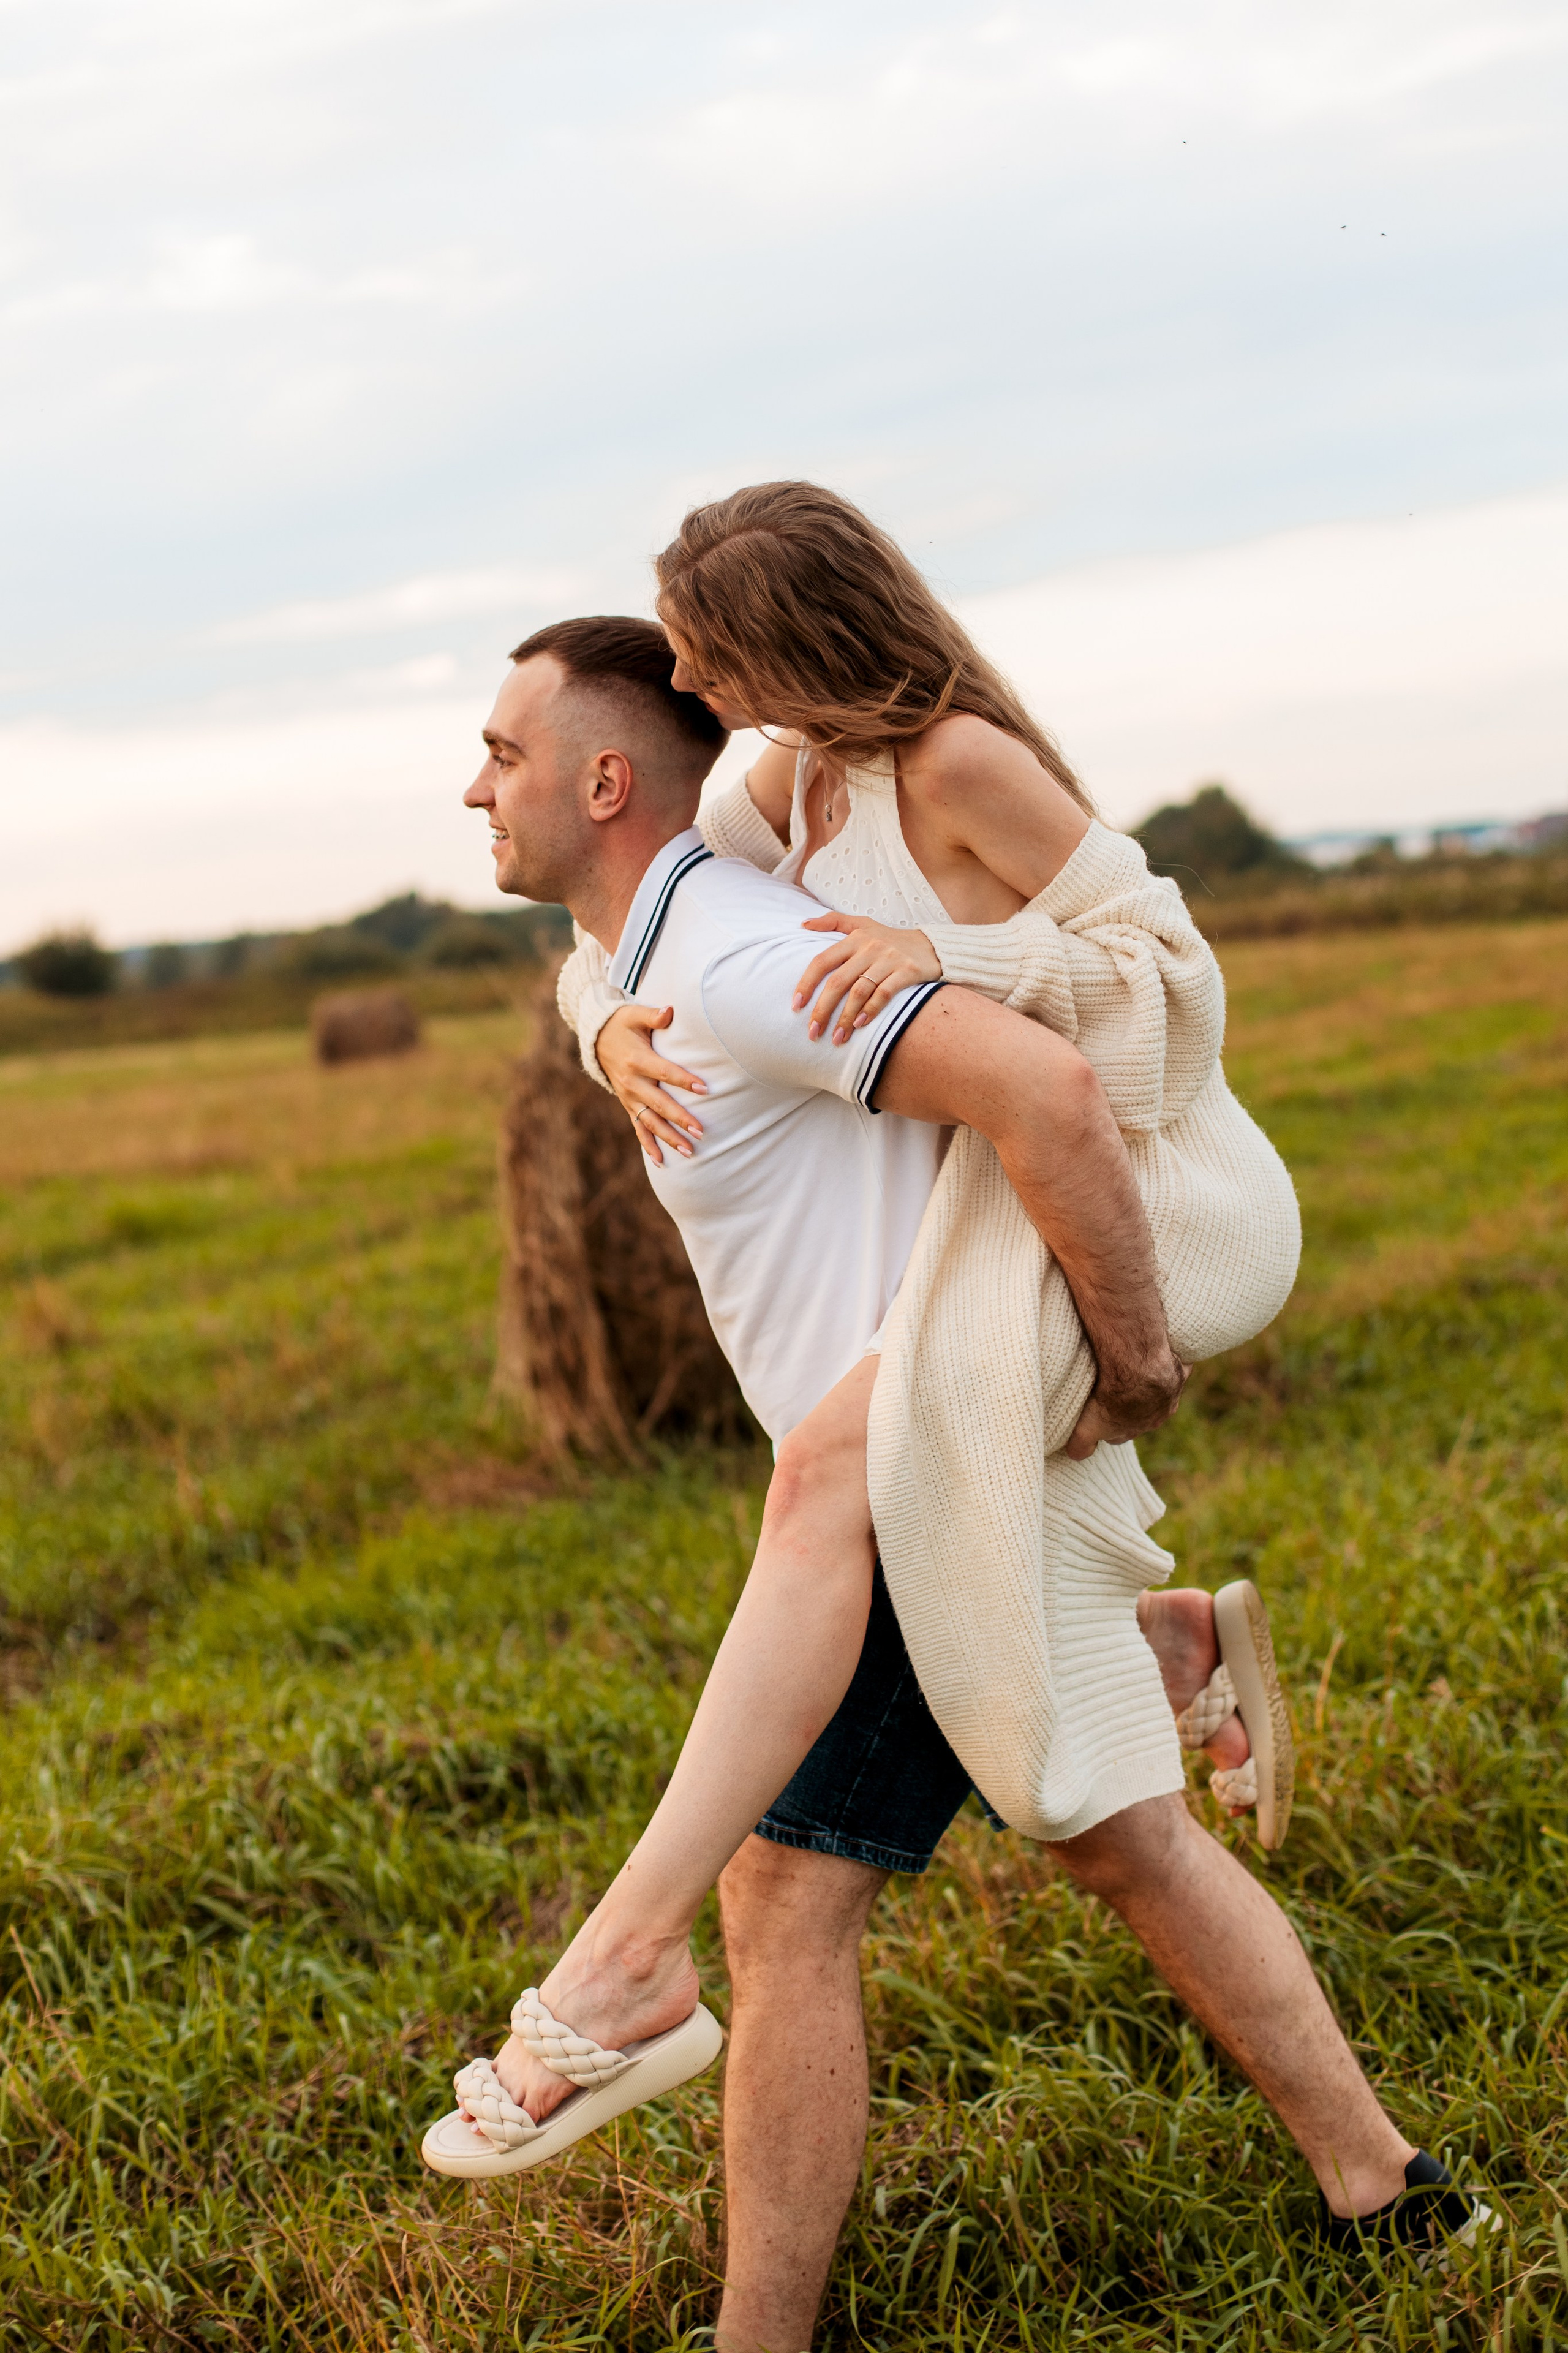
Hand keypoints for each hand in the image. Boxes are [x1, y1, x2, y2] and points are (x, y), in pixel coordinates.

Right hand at [595, 1003, 706, 1166]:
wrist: (596, 1038)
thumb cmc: (622, 1023)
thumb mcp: (634, 1014)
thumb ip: (653, 1015)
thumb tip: (670, 1011)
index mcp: (637, 1059)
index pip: (664, 1072)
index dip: (684, 1080)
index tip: (705, 1089)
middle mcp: (631, 1082)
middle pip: (659, 1104)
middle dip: (680, 1118)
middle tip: (701, 1131)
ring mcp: (629, 1097)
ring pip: (650, 1122)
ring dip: (669, 1138)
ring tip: (690, 1151)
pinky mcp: (628, 1104)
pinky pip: (638, 1128)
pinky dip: (648, 1146)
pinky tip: (662, 1162)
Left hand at [793, 912, 941, 1044]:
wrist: (932, 946)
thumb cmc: (889, 938)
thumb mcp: (862, 923)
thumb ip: (833, 921)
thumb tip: (802, 924)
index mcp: (854, 938)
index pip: (822, 961)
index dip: (807, 983)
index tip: (796, 1005)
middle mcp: (869, 948)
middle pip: (838, 982)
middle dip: (823, 1009)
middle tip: (813, 1032)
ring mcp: (888, 960)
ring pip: (859, 992)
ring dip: (845, 1018)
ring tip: (836, 1038)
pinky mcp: (907, 972)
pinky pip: (884, 994)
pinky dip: (870, 1011)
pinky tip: (859, 1026)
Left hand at [1063, 1352, 1188, 1460]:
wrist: (1137, 1366)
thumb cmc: (1113, 1397)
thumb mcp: (1088, 1427)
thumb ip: (1081, 1444)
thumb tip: (1075, 1456)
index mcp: (1141, 1427)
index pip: (1122, 1433)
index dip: (1108, 1424)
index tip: (1097, 1412)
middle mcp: (1161, 1413)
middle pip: (1142, 1413)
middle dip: (1128, 1406)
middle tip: (1110, 1391)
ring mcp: (1173, 1391)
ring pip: (1159, 1391)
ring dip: (1146, 1383)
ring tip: (1126, 1371)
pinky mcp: (1180, 1370)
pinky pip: (1177, 1368)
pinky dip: (1168, 1363)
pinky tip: (1154, 1354)